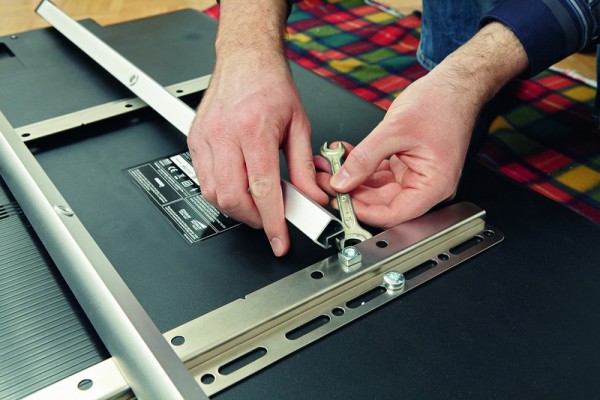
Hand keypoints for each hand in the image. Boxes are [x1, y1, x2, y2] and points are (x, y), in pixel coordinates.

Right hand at [188, 51, 326, 255]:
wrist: (245, 59)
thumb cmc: (270, 85)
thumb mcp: (298, 125)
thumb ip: (303, 166)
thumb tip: (311, 196)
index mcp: (254, 130)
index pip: (263, 190)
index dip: (273, 222)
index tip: (279, 240)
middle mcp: (224, 135)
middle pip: (231, 198)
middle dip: (252, 219)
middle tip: (269, 218)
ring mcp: (205, 138)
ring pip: (213, 194)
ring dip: (236, 207)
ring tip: (256, 200)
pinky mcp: (194, 140)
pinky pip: (204, 179)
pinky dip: (221, 191)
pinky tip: (238, 184)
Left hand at [315, 72, 474, 227]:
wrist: (453, 85)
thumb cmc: (442, 103)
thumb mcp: (394, 130)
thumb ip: (365, 158)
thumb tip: (342, 180)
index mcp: (435, 184)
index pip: (395, 213)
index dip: (366, 212)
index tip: (342, 203)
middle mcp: (428, 185)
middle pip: (384, 203)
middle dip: (354, 194)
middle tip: (329, 183)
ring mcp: (416, 176)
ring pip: (378, 190)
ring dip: (354, 179)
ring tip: (332, 168)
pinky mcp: (407, 166)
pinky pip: (380, 175)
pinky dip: (362, 167)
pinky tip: (345, 158)